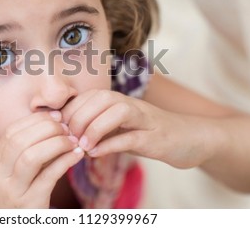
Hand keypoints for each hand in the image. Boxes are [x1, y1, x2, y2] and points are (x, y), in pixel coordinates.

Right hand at [0, 111, 84, 207]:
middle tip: (68, 128)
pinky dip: (64, 162)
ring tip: (73, 141)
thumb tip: (56, 122)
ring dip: (56, 144)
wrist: (18, 228)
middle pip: (19, 141)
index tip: (56, 116)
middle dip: (47, 129)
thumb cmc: (26, 198)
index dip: (35, 120)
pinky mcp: (29, 204)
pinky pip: (47, 177)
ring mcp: (13, 191)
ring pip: (31, 157)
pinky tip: (77, 155)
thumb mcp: (22, 174)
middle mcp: (0, 175)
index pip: (11, 132)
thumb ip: (33, 151)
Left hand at [62, 89, 212, 168]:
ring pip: (117, 111)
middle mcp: (131, 105)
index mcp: (120, 101)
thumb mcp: (121, 129)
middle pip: (100, 99)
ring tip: (82, 146)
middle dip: (78, 118)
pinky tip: (96, 154)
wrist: (191, 138)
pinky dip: (111, 145)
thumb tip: (70, 137)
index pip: (89, 96)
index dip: (70, 110)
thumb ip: (99, 128)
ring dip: (94, 128)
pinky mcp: (156, 138)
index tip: (58, 128)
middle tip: (69, 138)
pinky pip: (131, 137)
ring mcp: (146, 120)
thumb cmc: (150, 134)